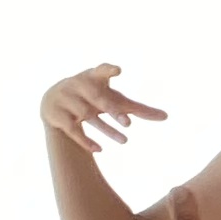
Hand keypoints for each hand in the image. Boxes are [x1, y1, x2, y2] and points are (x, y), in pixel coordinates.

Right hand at [42, 62, 166, 151]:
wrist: (54, 99)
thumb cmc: (93, 97)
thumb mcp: (114, 99)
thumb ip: (138, 108)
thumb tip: (166, 117)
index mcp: (93, 78)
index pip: (101, 71)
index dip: (108, 69)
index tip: (117, 70)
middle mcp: (79, 87)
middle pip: (99, 100)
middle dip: (113, 111)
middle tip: (129, 122)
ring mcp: (66, 100)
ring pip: (89, 117)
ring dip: (107, 129)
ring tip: (125, 141)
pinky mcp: (58, 116)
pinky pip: (72, 130)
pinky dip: (85, 140)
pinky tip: (100, 150)